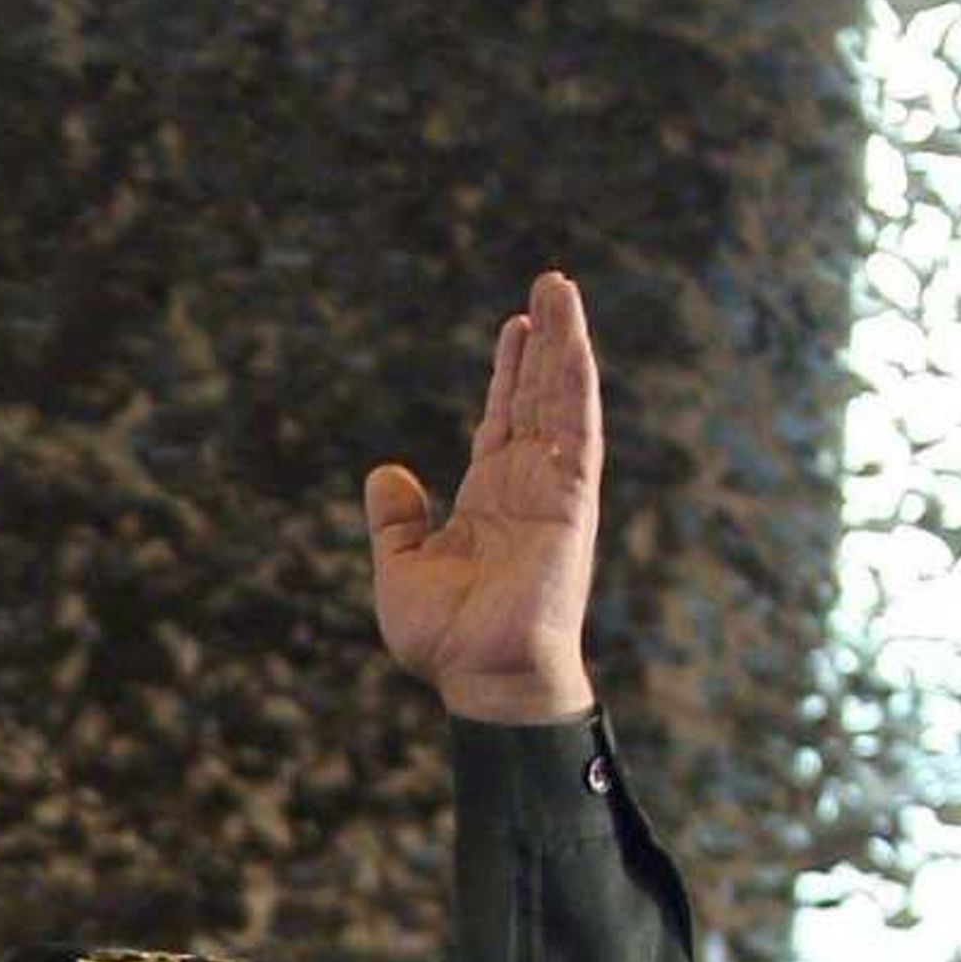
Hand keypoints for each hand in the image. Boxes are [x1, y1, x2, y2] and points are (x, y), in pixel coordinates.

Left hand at [363, 270, 603, 722]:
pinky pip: (575, 430)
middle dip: (544, 342)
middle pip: (539, 397)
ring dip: (565, 344)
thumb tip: (385, 472)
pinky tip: (574, 341)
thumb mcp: (401, 567)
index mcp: (491, 500)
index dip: (510, 373)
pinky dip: (575, 383)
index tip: (515, 327)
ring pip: (562, 400)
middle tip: (550, 284)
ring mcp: (553, 490)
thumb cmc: (446, 639)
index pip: (504, 420)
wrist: (480, 677)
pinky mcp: (569, 501)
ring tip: (562, 289)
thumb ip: (395, 520)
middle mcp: (528, 487)